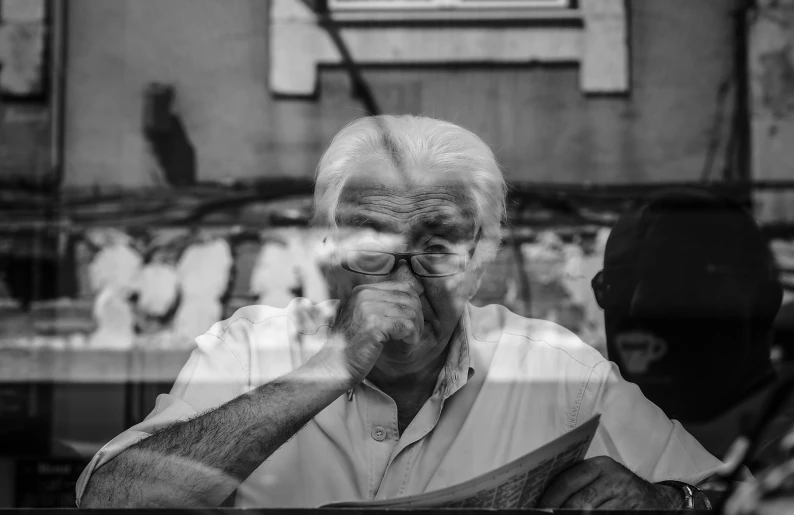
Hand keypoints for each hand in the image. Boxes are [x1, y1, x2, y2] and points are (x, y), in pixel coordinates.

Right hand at [316, 281, 423, 384]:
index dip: (414, 304)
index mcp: (362, 290)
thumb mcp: (365, 317)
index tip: (413, 322)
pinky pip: (407, 326)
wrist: (333, 366)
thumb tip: (417, 295)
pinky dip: (411, 338)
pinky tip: (405, 348)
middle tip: (413, 335)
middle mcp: (365, 295)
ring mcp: (369, 309)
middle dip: (418, 318)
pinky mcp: (374, 325)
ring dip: (416, 330)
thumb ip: (383, 305)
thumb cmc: (352, 346)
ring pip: (411, 312)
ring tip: (408, 343)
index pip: (402, 286)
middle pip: (409, 298)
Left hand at [538, 456, 683, 509]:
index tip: (537, 507)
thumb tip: (546, 496)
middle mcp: (615, 480)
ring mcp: (626, 499)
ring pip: (591, 514)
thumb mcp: (602, 476)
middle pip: (579, 502)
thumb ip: (579, 480)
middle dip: (559, 511)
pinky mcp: (633, 513)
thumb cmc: (619, 487)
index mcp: (601, 465)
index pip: (569, 480)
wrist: (659, 500)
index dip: (550, 497)